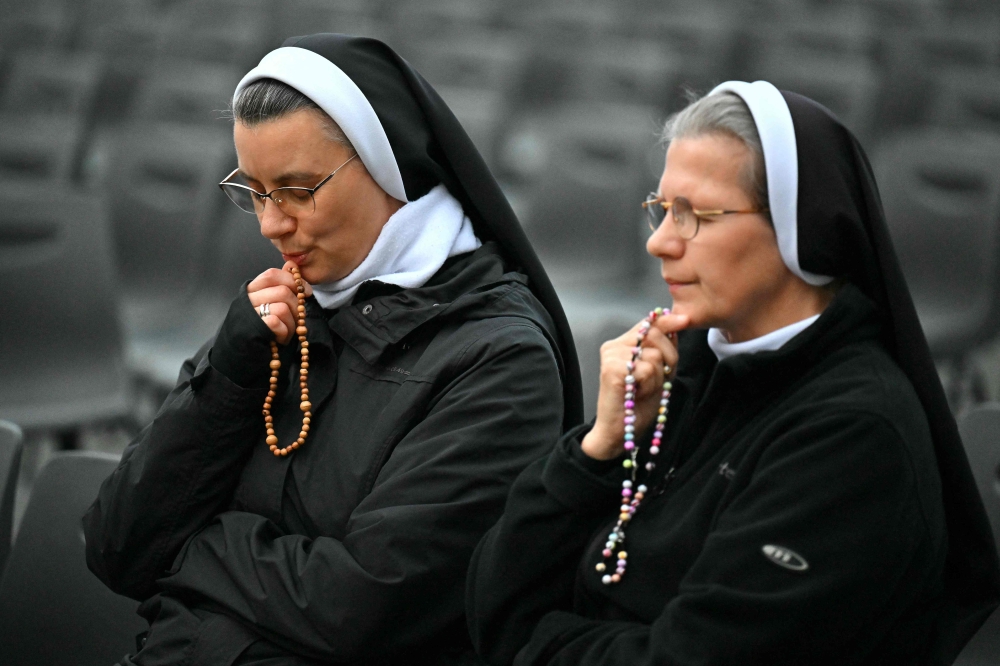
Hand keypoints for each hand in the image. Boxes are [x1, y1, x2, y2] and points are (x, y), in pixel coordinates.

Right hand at [246, 262, 312, 344]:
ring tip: (286, 332)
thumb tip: (291, 264)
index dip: (293, 281)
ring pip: (283, 307)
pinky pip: (278, 322)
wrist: (241, 357)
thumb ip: (280, 286)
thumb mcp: (270, 306)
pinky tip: (280, 339)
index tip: (307, 292)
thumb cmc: (261, 331)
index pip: (272, 275)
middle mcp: (248, 300)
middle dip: (297, 307)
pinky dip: (285, 332)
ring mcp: (249, 314)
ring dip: (292, 323)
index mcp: (251, 291)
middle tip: (297, 320)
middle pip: (282, 291)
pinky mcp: (253, 329)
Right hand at [581, 312, 687, 460]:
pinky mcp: (611, 369)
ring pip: (654, 354)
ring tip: (642, 390)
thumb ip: (664, 348)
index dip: (667, 321)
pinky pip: (646, 369)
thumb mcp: (658, 372)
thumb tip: (677, 321)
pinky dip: (649, 385)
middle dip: (666, 359)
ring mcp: (611, 356)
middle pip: (654, 335)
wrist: (618, 431)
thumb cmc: (637, 404)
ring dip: (657, 377)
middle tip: (654, 381)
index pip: (648, 324)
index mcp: (622, 344)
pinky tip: (636, 394)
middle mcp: (613, 346)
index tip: (684, 320)